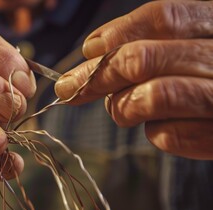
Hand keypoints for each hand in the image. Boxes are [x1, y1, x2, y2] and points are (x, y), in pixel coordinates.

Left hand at [55, 1, 212, 159]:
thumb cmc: (212, 75)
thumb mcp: (192, 45)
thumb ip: (153, 43)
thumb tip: (93, 53)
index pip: (162, 17)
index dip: (116, 33)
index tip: (87, 50)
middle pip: (143, 59)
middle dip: (96, 76)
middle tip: (68, 88)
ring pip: (153, 97)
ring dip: (122, 106)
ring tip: (121, 109)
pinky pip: (167, 135)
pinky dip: (153, 132)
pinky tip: (159, 126)